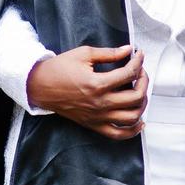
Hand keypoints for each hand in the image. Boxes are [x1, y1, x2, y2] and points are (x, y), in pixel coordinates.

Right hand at [26, 44, 149, 139]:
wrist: (41, 86)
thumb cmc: (59, 69)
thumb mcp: (84, 54)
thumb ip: (109, 53)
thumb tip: (128, 50)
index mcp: (97, 84)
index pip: (129, 74)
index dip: (138, 62)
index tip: (139, 55)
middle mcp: (100, 103)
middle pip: (136, 97)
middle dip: (144, 81)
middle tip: (141, 72)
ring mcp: (98, 117)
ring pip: (132, 117)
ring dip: (142, 104)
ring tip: (140, 91)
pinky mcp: (94, 125)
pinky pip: (118, 134)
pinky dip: (133, 130)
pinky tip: (140, 121)